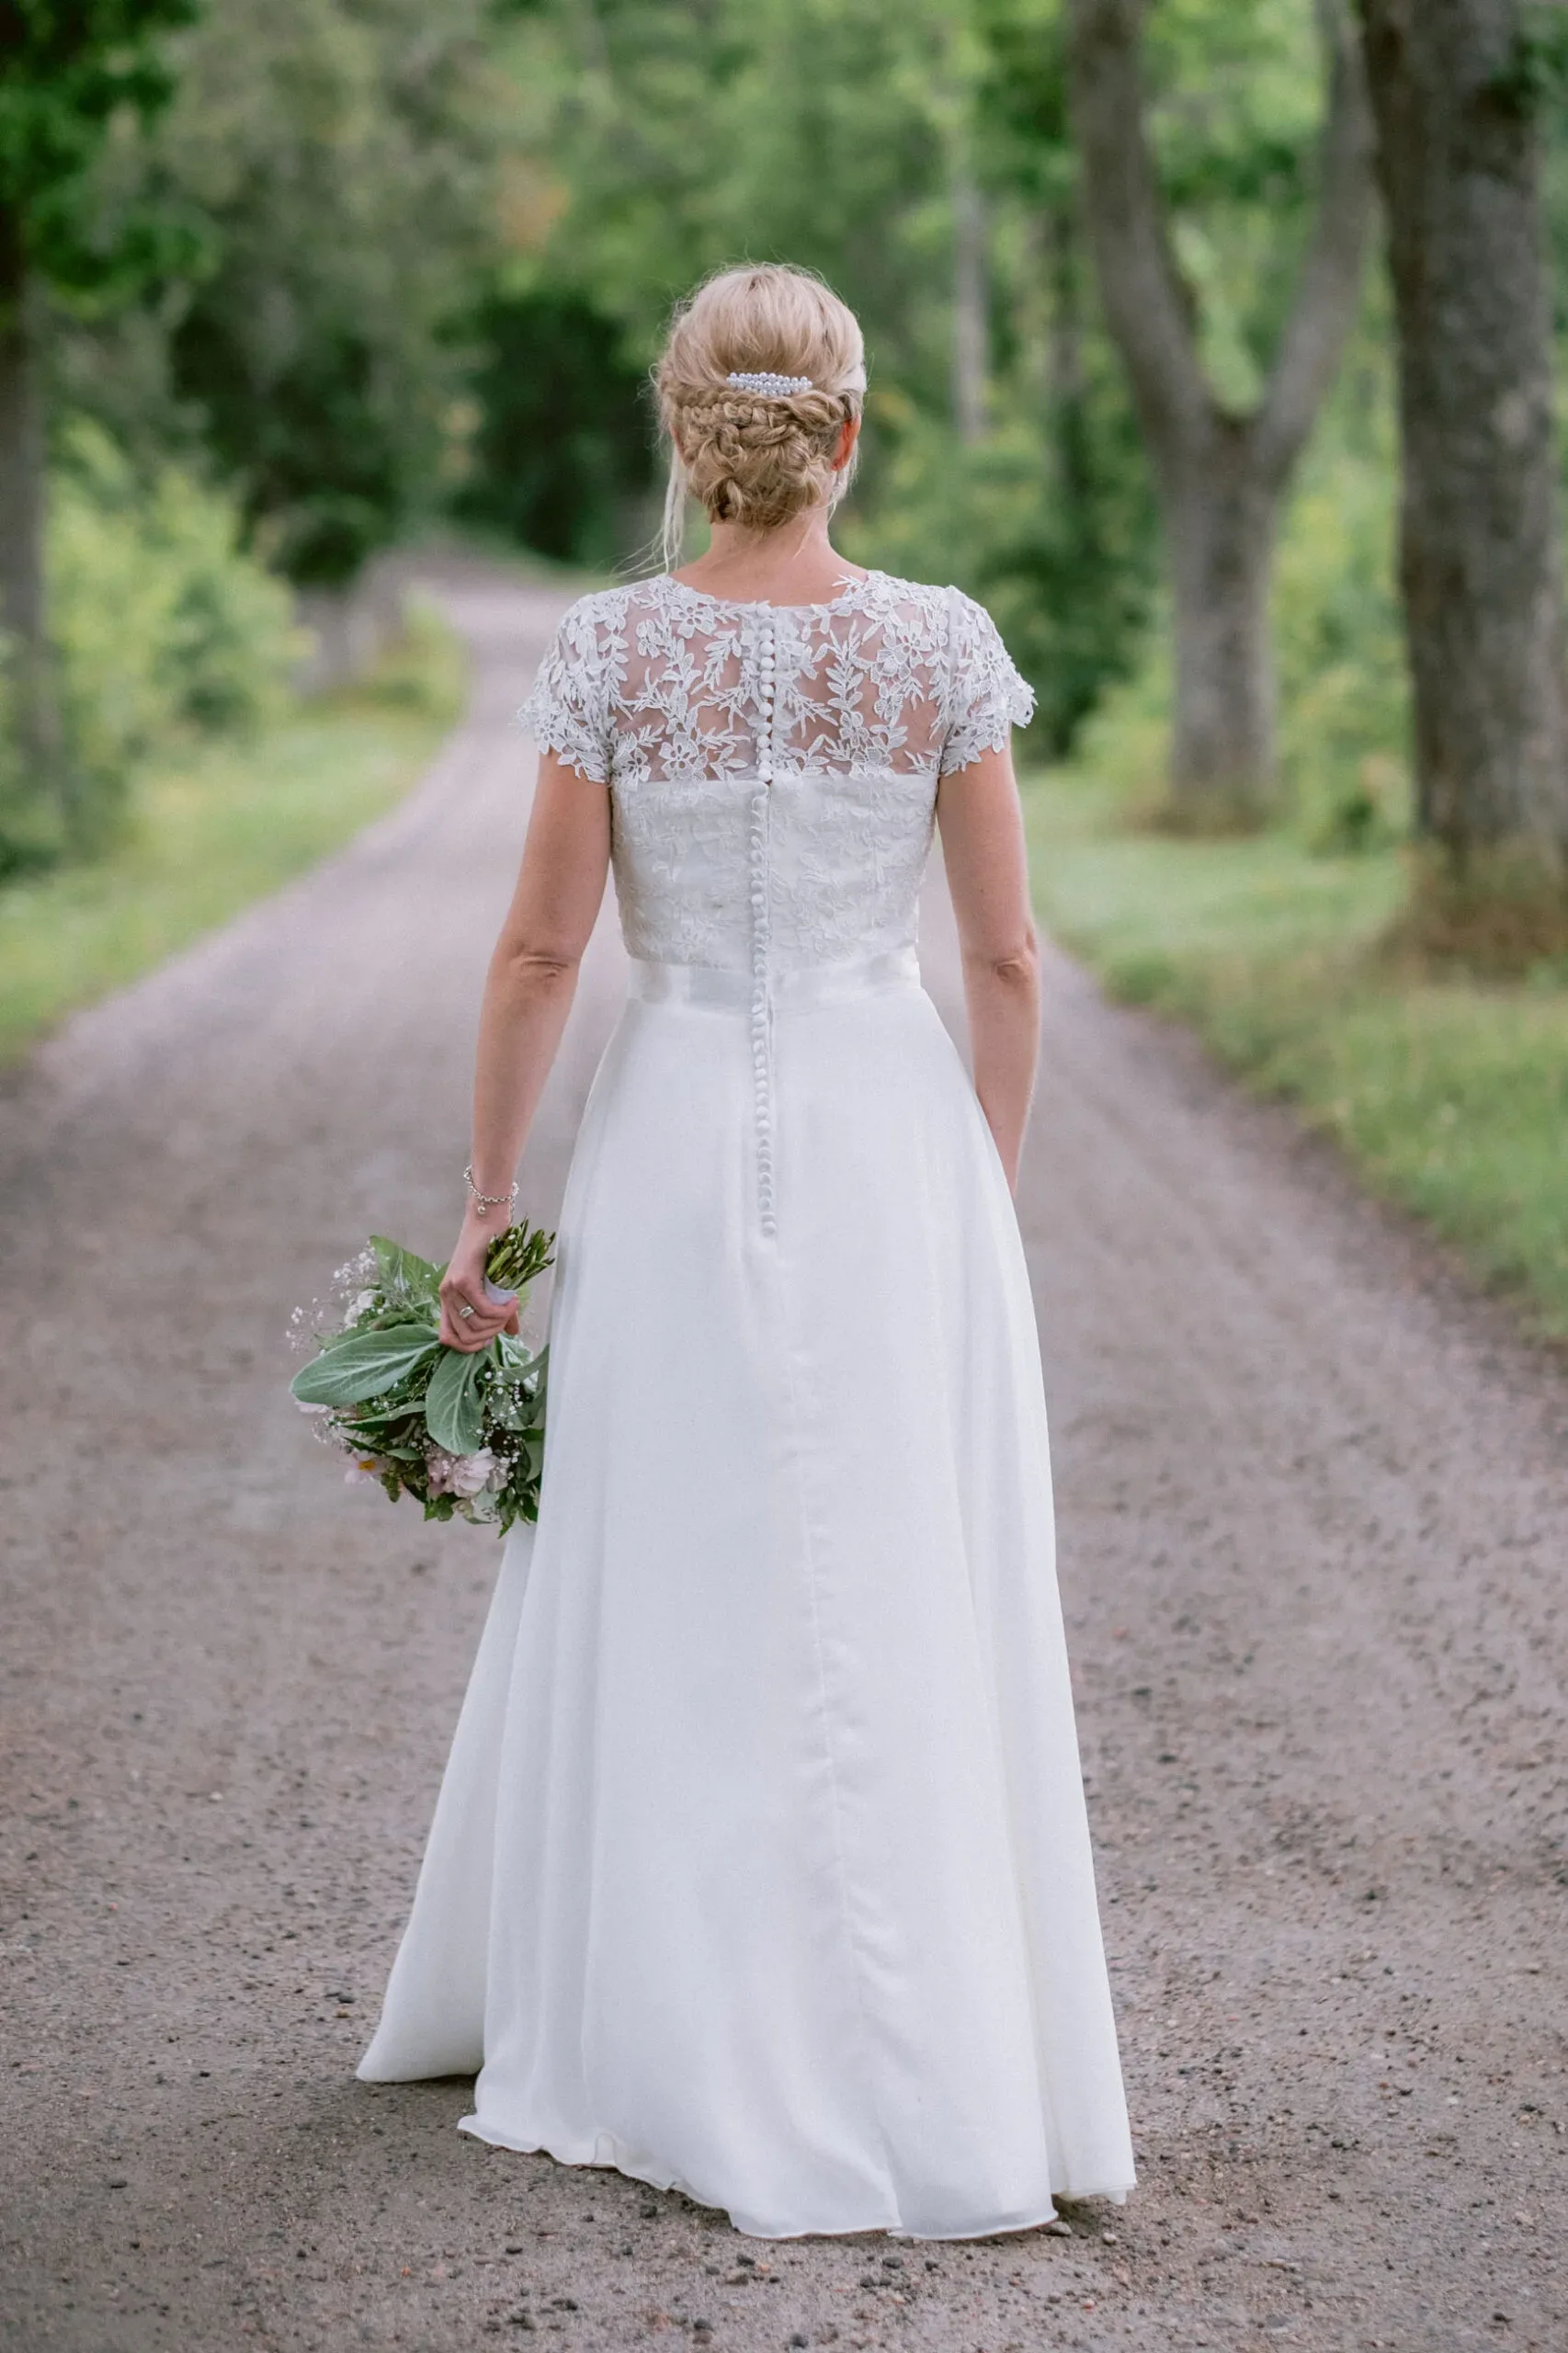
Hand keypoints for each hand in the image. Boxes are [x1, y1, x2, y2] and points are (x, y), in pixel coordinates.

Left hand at [438, 1215, 521, 1351]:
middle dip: (490, 1335)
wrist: (487, 1224)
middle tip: (505, 1320)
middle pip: (465, 1337)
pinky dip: (503, 1311)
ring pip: (476, 1325)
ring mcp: (452, 1289)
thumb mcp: (492, 1288)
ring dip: (499, 1322)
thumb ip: (499, 1312)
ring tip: (512, 1307)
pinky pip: (485, 1309)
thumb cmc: (491, 1253)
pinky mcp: (463, 1281)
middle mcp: (445, 1297)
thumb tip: (512, 1333)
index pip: (447, 1338)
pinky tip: (513, 1302)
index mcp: (448, 1301)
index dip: (469, 1347)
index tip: (490, 1338)